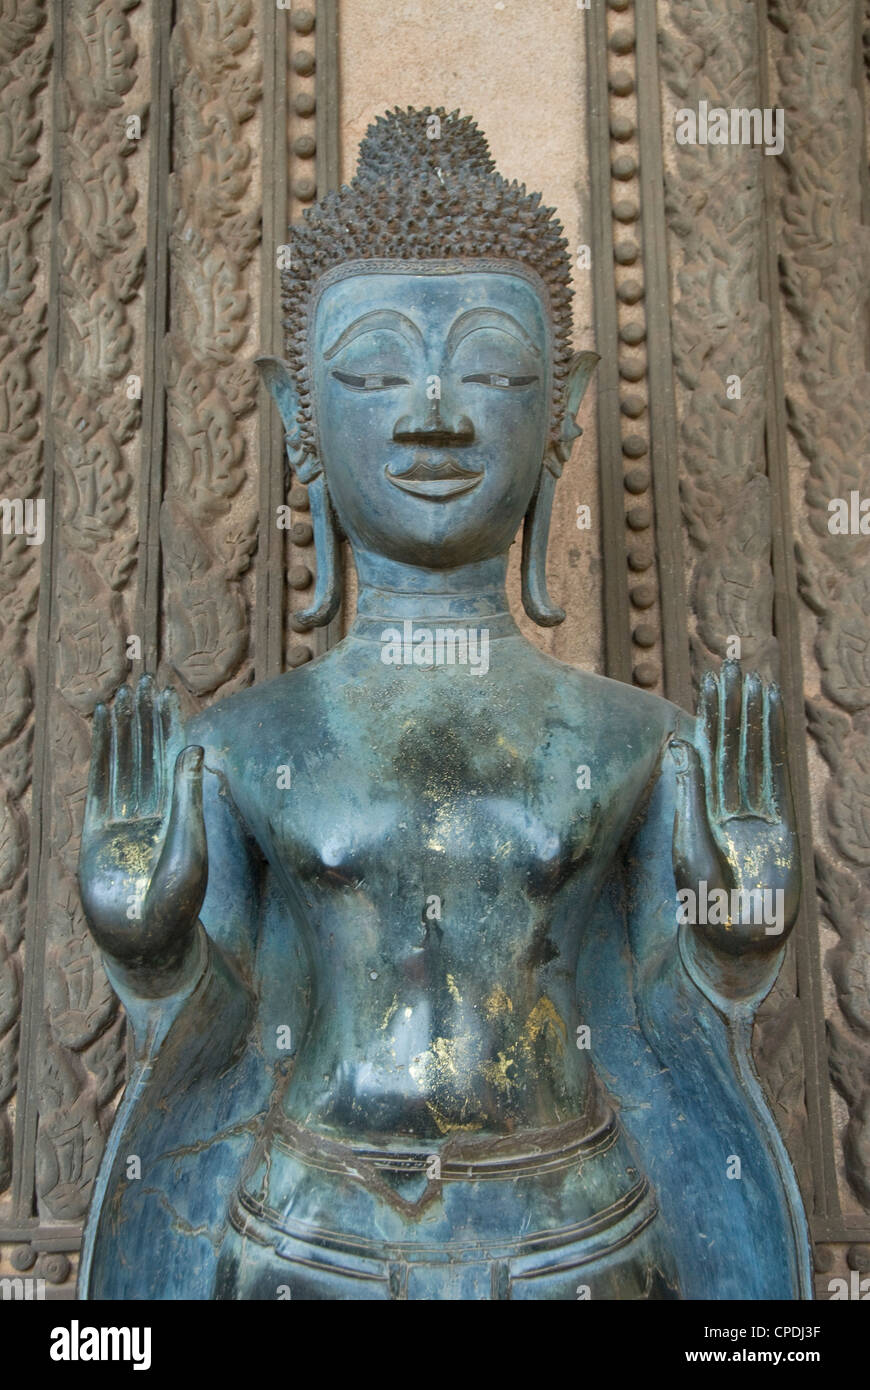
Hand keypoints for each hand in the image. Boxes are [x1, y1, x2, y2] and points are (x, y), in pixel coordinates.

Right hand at [78, 675, 207, 990]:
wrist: (145, 943)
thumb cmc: (177, 902)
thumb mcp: (190, 843)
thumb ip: (189, 797)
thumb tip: (194, 746)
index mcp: (181, 814)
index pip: (174, 759)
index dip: (170, 726)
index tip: (169, 693)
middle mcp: (153, 812)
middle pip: (147, 754)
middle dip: (144, 719)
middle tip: (143, 680)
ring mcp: (123, 821)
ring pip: (122, 764)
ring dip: (122, 730)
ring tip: (120, 696)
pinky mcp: (97, 833)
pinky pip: (99, 786)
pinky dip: (100, 757)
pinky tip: (101, 731)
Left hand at [670, 661, 799, 958]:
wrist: (740, 942)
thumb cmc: (707, 903)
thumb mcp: (690, 846)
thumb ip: (690, 796)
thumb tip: (678, 746)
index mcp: (705, 808)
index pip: (709, 752)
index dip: (712, 718)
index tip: (711, 683)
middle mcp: (732, 804)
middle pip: (733, 746)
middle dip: (733, 708)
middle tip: (731, 666)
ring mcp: (758, 811)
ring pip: (755, 754)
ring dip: (755, 718)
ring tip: (755, 681)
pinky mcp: (782, 822)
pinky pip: (778, 774)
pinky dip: (776, 744)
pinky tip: (774, 715)